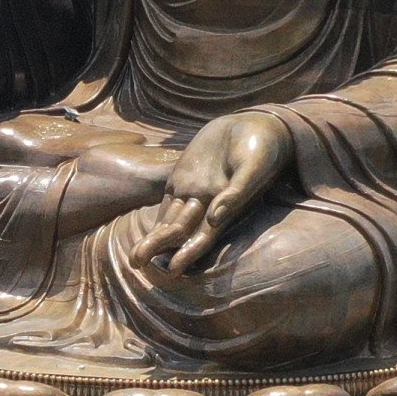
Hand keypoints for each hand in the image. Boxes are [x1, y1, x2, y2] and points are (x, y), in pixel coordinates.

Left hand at [145, 111, 290, 275]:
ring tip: (135, 258)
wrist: (256, 125)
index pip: (203, 236)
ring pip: (170, 220)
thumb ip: (236, 194)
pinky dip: (158, 218)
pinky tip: (145, 235)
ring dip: (154, 239)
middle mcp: (207, 204)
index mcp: (225, 207)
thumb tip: (215, 218)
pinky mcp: (184, 174)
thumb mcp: (253, 168)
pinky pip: (168, 200)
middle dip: (158, 246)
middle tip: (136, 263)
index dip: (187, 252)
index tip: (172, 270)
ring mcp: (194, 190)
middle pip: (179, 231)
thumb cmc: (262, 149)